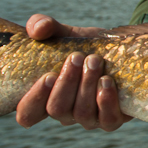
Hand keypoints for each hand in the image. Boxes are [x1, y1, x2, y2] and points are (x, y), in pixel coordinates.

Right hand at [14, 14, 130, 130]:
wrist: (120, 51)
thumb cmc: (84, 46)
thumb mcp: (63, 33)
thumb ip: (44, 26)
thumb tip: (37, 29)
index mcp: (45, 97)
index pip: (27, 114)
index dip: (33, 100)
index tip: (47, 76)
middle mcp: (64, 113)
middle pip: (56, 110)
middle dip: (66, 82)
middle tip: (76, 57)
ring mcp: (87, 119)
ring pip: (81, 113)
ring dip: (87, 85)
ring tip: (95, 61)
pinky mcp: (111, 119)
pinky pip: (107, 121)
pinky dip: (106, 101)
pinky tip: (107, 81)